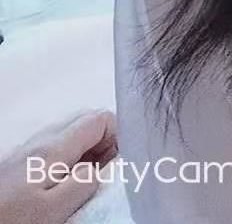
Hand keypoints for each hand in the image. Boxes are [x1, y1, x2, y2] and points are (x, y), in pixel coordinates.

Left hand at [0, 110, 116, 223]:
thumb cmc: (10, 221)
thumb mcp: (54, 211)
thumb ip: (84, 183)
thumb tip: (100, 168)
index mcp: (54, 147)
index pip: (101, 118)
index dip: (119, 135)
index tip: (120, 162)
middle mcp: (40, 141)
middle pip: (85, 121)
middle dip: (104, 141)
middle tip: (106, 172)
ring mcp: (26, 151)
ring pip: (69, 135)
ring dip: (86, 151)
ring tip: (86, 181)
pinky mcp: (16, 164)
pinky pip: (53, 149)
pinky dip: (68, 159)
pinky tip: (62, 185)